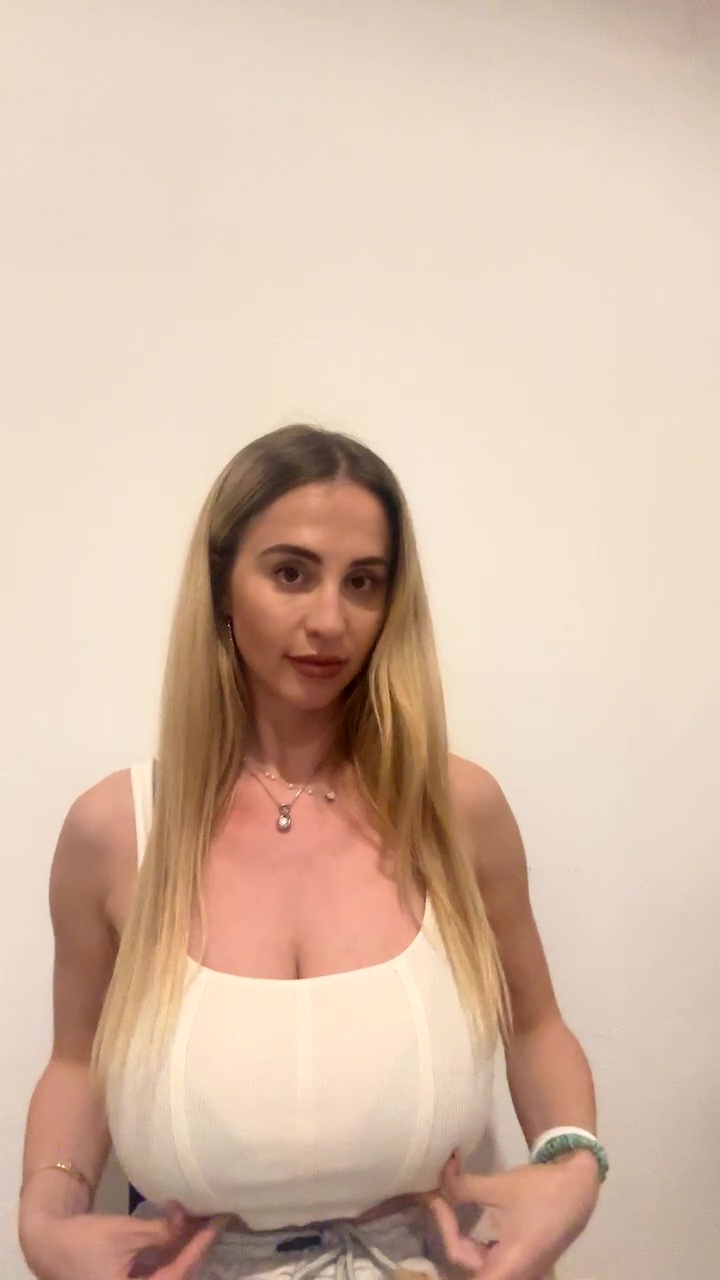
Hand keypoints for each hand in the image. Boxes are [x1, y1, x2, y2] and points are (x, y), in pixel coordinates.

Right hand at [20, 1200, 226, 1279]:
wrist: (49, 1244)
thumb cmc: (85, 1241)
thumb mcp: (126, 1234)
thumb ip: (160, 1231)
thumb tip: (189, 1218)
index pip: (178, 1274)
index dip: (198, 1248)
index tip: (217, 1223)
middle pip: (177, 1275)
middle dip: (195, 1249)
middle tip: (214, 1220)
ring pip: (169, 1273)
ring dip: (185, 1249)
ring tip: (202, 1222)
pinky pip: (158, 1272)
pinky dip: (170, 1253)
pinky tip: (182, 1232)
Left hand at [426, 1151, 599, 1279]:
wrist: (578, 1184)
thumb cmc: (541, 1189)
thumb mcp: (499, 1186)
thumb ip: (463, 1188)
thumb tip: (439, 1181)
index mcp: (511, 1266)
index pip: (468, 1272)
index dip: (445, 1236)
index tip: (437, 1200)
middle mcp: (517, 1276)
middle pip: (470, 1267)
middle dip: (450, 1233)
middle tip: (441, 1199)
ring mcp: (522, 1271)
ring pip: (480, 1265)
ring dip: (461, 1240)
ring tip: (448, 1211)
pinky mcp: (524, 1262)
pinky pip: (491, 1261)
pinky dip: (475, 1243)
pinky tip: (468, 1225)